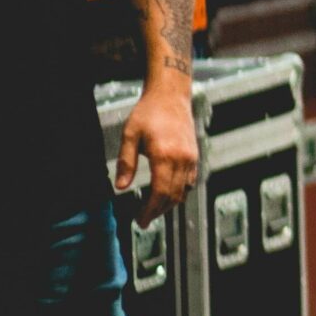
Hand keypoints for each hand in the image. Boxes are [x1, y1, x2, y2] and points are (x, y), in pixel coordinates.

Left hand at [117, 83, 199, 224]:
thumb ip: (126, 163)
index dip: (150, 210)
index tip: (140, 220)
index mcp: (164, 155)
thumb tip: (121, 187)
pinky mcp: (194, 155)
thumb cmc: (149, 112)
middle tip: (143, 219)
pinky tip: (167, 194)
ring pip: (183, 191)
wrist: (171, 95)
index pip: (160, 192)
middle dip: (158, 211)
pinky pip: (190, 182)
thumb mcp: (130, 135)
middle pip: (172, 196)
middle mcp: (181, 159)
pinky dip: (179, 193)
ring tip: (153, 209)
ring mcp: (191, 157)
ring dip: (169, 204)